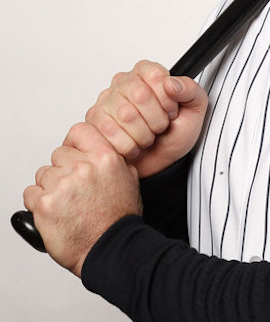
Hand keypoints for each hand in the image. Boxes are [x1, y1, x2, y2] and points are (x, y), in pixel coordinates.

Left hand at [23, 122, 140, 276]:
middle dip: (63, 169)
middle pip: (59, 154)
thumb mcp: (130, 179)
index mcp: (104, 158)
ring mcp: (62, 185)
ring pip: (43, 174)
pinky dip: (37, 202)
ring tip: (65, 202)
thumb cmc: (119, 219)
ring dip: (50, 186)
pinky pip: (30, 193)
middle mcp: (82, 168)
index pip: (79, 132)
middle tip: (73, 187)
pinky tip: (53, 210)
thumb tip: (103, 150)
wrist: (108, 248)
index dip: (74, 143)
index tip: (73, 153)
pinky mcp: (44, 205)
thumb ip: (115, 160)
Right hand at [85, 60, 207, 177]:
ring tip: (148, 137)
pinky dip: (129, 145)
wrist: (160, 164)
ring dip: (143, 134)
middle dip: (156, 119)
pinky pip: (110, 132)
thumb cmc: (174, 134)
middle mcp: (124, 82)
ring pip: (125, 115)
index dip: (167, 98)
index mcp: (147, 72)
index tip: (171, 110)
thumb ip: (191, 91)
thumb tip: (172, 83)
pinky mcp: (94, 122)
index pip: (155, 75)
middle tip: (160, 127)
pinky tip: (134, 145)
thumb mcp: (194, 111)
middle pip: (140, 94)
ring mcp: (105, 101)